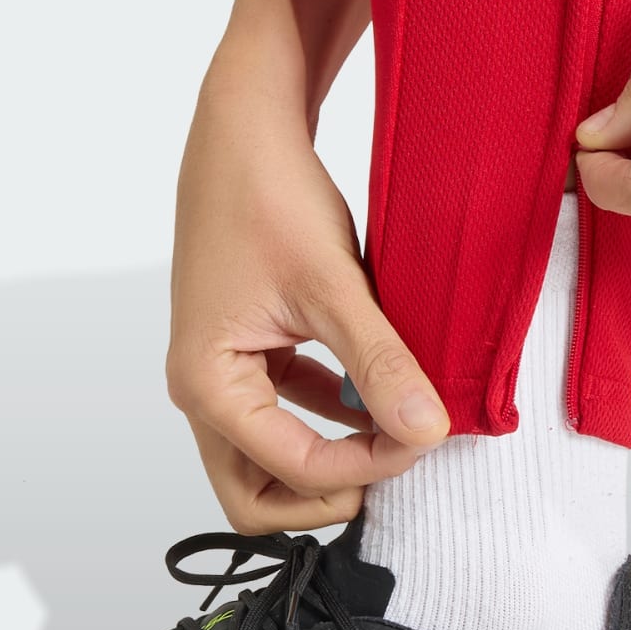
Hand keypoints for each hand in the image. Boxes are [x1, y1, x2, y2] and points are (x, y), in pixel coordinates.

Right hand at [167, 77, 449, 532]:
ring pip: (268, 462)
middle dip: (330, 492)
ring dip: (332, 457)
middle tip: (397, 455)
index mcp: (208, 383)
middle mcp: (203, 390)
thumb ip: (380, 363)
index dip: (368, 465)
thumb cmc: (270, 196)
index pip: (291, 469)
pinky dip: (330, 417)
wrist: (245, 132)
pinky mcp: (245, 355)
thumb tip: (428, 430)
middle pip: (257, 497)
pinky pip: (284, 414)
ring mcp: (221, 375)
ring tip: (395, 424)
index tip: (427, 432)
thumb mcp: (335, 286)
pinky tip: (374, 388)